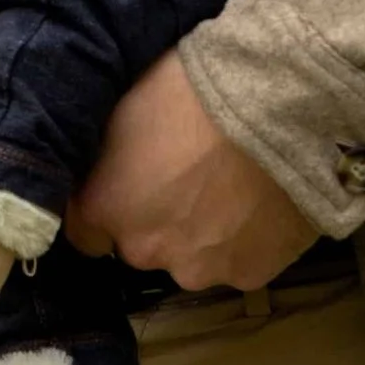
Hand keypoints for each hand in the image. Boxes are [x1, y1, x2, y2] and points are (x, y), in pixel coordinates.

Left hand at [68, 50, 318, 291]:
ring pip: (192, 258)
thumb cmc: (194, 89)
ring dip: (203, 234)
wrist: (279, 104)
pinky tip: (261, 204)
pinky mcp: (251, 274)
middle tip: (191, 178)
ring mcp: (201, 268)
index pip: (86, 232)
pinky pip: (240, 262)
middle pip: (142, 245)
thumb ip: (106, 158)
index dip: (109, 206)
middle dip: (158, 220)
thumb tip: (104, 171)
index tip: (129, 184)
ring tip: (234, 190)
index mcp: (105, 208)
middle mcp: (145, 250)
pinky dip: (246, 241)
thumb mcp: (123, 109)